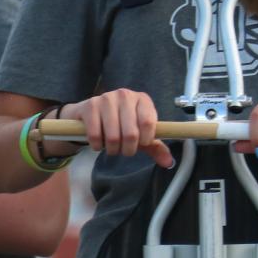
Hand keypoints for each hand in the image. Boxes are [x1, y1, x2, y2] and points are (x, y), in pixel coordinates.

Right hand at [59, 91, 173, 167]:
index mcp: (142, 100)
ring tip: (111, 147)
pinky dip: (97, 145)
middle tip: (123, 150)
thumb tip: (168, 162)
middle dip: (127, 149)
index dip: (145, 140)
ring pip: (113, 136)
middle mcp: (125, 95)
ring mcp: (106, 99)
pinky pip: (95, 135)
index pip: (149, 123)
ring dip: (112, 149)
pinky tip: (98, 143)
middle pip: (131, 134)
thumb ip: (154, 147)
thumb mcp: (139, 134)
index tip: (140, 144)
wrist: (89, 114)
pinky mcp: (90, 106)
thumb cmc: (119, 124)